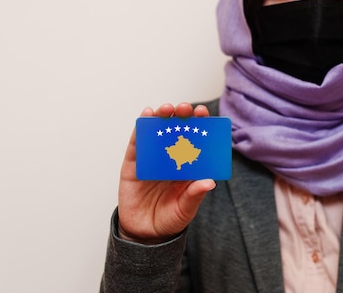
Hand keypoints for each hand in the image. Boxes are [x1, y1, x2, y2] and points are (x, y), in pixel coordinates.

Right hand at [117, 102, 215, 243]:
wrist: (144, 233)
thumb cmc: (168, 219)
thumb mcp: (185, 209)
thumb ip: (194, 196)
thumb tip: (209, 183)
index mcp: (186, 165)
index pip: (194, 139)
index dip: (199, 125)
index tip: (202, 114)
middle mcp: (169, 157)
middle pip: (176, 130)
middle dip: (181, 116)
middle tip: (186, 108)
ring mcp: (151, 158)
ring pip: (156, 131)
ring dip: (161, 116)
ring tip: (167, 109)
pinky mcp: (133, 163)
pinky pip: (136, 142)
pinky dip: (140, 128)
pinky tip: (146, 115)